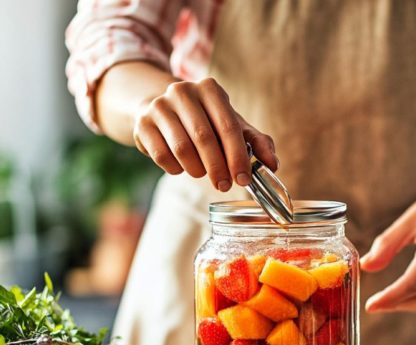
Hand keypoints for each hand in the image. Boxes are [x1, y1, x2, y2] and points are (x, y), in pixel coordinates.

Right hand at [133, 77, 277, 190]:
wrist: (162, 110)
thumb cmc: (205, 121)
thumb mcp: (232, 125)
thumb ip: (256, 143)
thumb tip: (273, 164)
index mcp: (210, 89)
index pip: (228, 127)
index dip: (237, 156)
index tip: (244, 179)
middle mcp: (182, 91)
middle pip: (204, 139)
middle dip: (218, 168)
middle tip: (225, 185)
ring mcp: (159, 106)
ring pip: (182, 149)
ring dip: (196, 170)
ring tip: (201, 173)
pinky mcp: (142, 123)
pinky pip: (162, 156)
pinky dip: (175, 169)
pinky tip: (181, 167)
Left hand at [360, 178, 415, 312]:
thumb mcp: (409, 219)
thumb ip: (386, 244)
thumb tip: (366, 265)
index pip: (413, 283)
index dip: (390, 298)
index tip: (371, 305)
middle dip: (396, 303)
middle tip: (377, 301)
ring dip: (408, 304)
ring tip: (392, 296)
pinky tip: (411, 289)